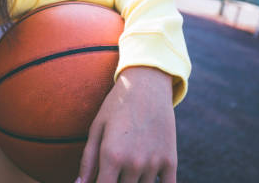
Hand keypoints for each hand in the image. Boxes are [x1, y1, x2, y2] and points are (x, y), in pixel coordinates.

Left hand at [76, 66, 176, 182]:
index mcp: (111, 155)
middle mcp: (133, 162)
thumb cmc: (116, 106)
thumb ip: (87, 160)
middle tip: (114, 166)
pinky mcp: (171, 161)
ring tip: (128, 163)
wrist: (147, 86)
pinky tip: (146, 175)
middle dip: (115, 182)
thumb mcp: (97, 128)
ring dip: (134, 181)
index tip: (99, 179)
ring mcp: (154, 163)